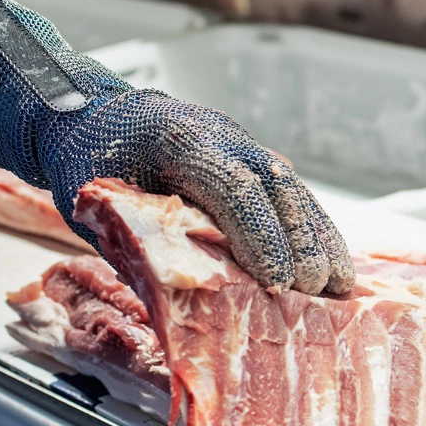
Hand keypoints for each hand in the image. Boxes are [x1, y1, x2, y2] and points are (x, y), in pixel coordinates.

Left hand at [45, 90, 354, 294]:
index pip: (234, 188)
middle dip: (302, 242)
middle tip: (316, 291)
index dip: (261, 238)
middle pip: (278, 186)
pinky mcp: (253, 158)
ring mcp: (243, 143)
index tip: (277, 284)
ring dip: (320, 238)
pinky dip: (314, 230)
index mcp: (178, 140)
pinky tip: (330, 262)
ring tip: (339, 284)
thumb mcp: (98, 207)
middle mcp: (221, 134)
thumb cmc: (87, 163)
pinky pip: (293, 194)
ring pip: (294, 189)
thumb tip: (183, 311)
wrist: (89, 114)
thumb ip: (140, 251)